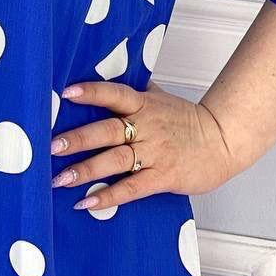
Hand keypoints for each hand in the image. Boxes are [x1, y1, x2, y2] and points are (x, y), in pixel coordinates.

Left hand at [50, 79, 240, 209]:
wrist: (223, 141)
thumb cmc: (188, 120)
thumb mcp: (160, 98)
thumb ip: (135, 90)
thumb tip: (109, 73)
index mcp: (144, 104)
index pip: (113, 94)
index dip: (91, 92)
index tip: (67, 93)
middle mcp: (146, 127)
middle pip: (107, 131)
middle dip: (78, 139)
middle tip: (51, 146)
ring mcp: (154, 153)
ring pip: (115, 160)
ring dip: (86, 170)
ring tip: (60, 179)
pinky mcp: (162, 177)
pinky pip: (131, 188)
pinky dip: (108, 196)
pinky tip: (87, 202)